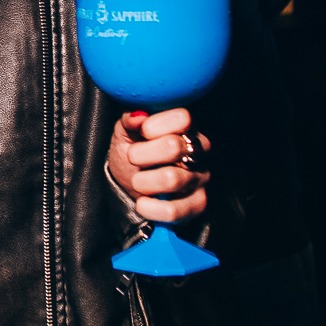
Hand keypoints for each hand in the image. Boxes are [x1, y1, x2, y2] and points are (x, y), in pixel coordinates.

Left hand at [108, 108, 209, 222]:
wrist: (129, 187)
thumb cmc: (133, 155)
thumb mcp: (124, 133)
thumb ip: (129, 120)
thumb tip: (138, 116)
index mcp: (184, 128)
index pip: (182, 117)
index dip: (156, 125)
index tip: (142, 132)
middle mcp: (198, 151)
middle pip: (173, 147)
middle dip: (142, 154)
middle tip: (133, 158)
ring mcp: (200, 177)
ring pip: (171, 179)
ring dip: (143, 181)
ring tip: (137, 181)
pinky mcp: (198, 204)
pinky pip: (174, 210)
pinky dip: (151, 207)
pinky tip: (143, 202)